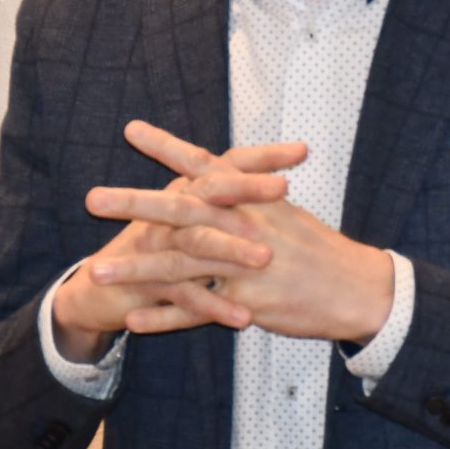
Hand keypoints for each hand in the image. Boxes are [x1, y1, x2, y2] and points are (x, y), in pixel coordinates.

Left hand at [80, 123, 394, 346]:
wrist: (358, 289)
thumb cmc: (322, 249)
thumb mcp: (287, 211)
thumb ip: (252, 193)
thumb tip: (225, 174)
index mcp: (253, 199)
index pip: (204, 165)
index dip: (167, 146)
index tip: (132, 128)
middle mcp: (245, 226)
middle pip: (179, 211)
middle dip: (133, 203)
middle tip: (91, 198)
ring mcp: (244, 266)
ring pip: (178, 265)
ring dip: (133, 269)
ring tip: (94, 272)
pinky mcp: (247, 303)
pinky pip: (197, 312)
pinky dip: (163, 317)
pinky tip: (131, 320)